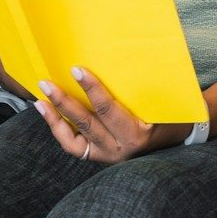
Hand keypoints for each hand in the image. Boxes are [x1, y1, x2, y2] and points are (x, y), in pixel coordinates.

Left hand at [34, 67, 168, 164]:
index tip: (77, 70)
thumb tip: (121, 60)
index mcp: (136, 134)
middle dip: (64, 102)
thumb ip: (142, 90)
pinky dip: (59, 130)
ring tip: (41, 100)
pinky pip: (73, 146)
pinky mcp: (97, 157)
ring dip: (54, 118)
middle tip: (47, 83)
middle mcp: (119, 148)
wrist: (175, 141)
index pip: (108, 109)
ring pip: (73, 140)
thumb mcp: (162, 103)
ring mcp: (106, 156)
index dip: (91, 89)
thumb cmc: (170, 117)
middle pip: (86, 123)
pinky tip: (49, 114)